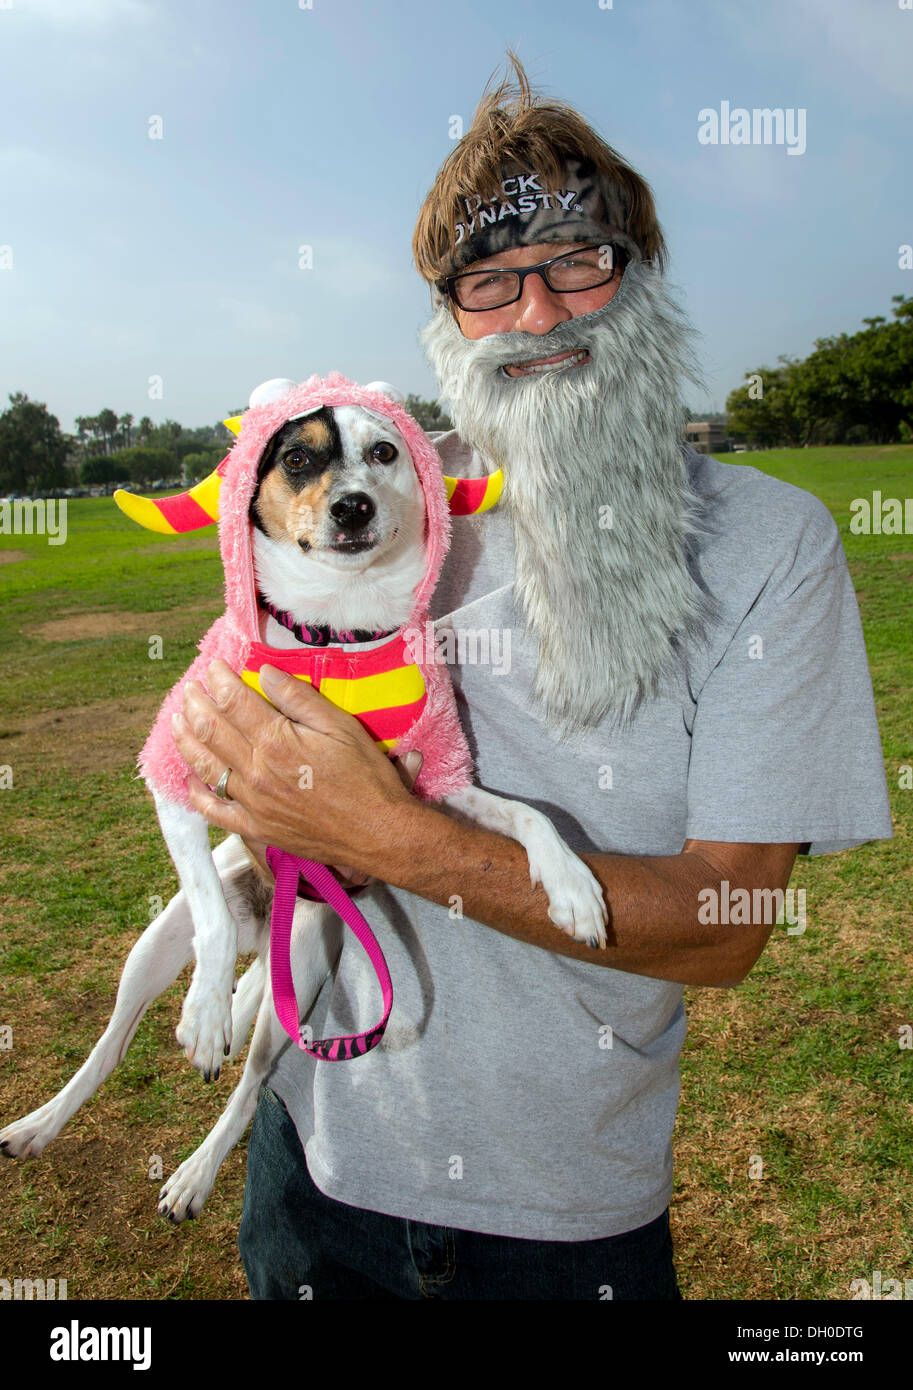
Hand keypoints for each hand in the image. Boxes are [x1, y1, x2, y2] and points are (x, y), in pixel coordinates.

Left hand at [171, 658, 424, 877]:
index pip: (235, 702)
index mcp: (277, 742)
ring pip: (206, 766)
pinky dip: (197, 793)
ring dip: (187, 740)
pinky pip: (215, 810)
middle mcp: (256, 772)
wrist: (378, 833)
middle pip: (212, 730)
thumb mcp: (341, 727)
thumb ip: (299, 699)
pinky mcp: (255, 828)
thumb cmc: (366, 779)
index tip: (213, 667)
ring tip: (178, 721)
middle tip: (190, 688)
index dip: (219, 681)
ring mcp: (252, 803)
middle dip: (197, 704)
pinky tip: (190, 778)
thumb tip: (265, 673)